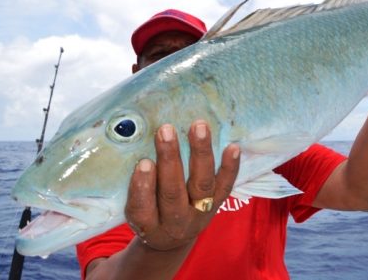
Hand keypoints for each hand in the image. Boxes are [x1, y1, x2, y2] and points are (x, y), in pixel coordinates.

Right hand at [125, 120, 239, 251]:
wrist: (172, 239)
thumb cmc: (148, 213)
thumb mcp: (134, 208)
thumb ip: (136, 186)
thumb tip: (134, 145)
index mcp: (148, 226)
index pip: (143, 209)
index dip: (143, 187)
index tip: (144, 162)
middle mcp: (176, 222)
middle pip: (173, 192)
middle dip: (170, 160)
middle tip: (166, 131)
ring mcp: (199, 214)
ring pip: (201, 184)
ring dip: (200, 153)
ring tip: (198, 127)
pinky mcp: (217, 205)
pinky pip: (226, 186)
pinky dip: (230, 167)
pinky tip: (233, 147)